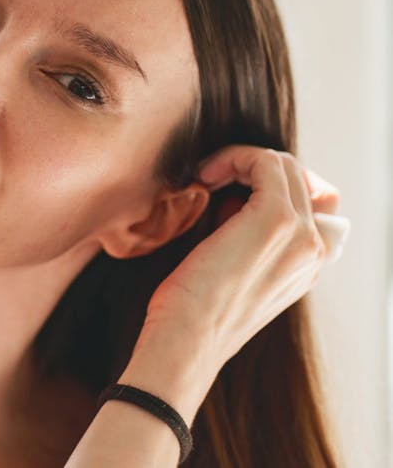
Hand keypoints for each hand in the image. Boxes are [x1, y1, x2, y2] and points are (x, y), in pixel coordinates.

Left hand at [140, 146, 340, 375]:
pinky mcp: (275, 219)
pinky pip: (265, 162)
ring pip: (282, 165)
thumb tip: (232, 201)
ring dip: (238, 162)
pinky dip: (233, 158)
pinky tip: (204, 177)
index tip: (226, 195)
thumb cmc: (193, 313)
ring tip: (205, 181)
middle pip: (296, 178)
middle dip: (249, 171)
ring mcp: (301, 233)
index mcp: (309, 265)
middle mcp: (316, 249)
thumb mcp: (230, 272)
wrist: (185, 343)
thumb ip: (245, 239)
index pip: (313, 201)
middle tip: (208, 183)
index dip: (268, 187)